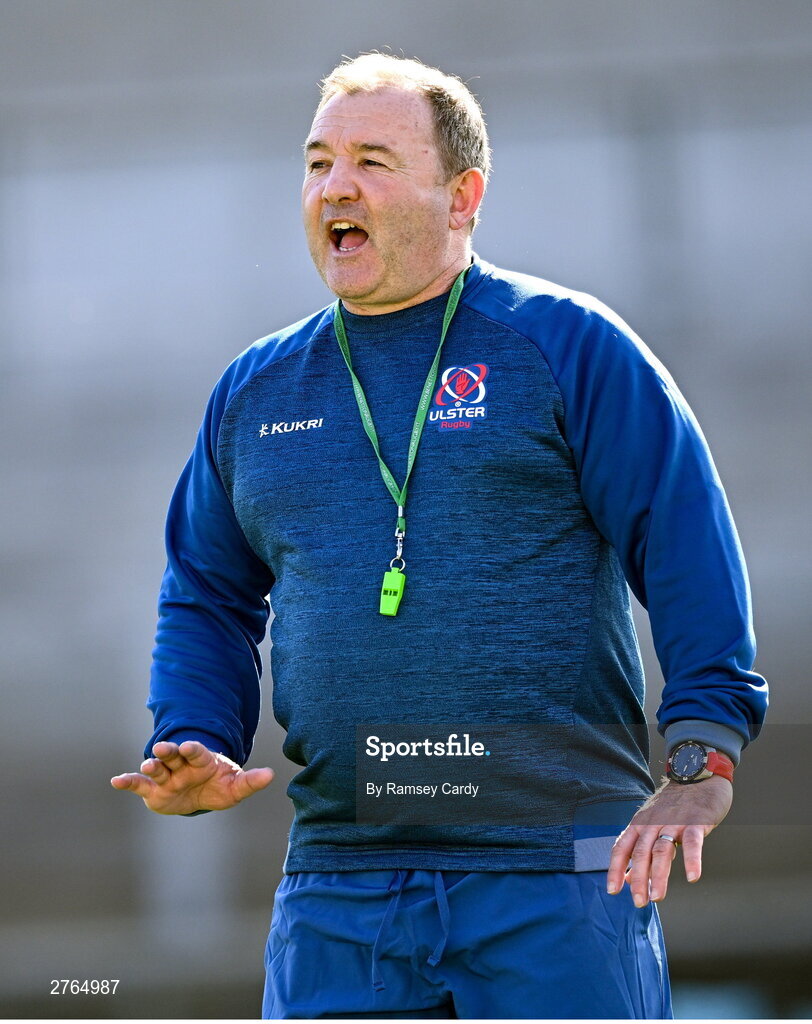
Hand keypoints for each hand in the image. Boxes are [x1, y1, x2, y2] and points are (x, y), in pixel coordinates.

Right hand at [110, 740, 273, 814]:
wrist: (202, 795)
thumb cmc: (219, 787)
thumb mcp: (235, 787)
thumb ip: (250, 782)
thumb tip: (271, 775)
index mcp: (202, 760)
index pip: (198, 752)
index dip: (194, 748)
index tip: (189, 745)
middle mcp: (182, 765)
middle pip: (174, 755)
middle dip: (168, 751)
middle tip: (162, 746)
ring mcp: (167, 777)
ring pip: (157, 768)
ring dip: (151, 764)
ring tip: (146, 764)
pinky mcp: (153, 791)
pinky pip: (139, 785)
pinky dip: (128, 782)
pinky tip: (116, 781)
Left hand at [606, 775, 732, 906]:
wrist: (696, 776)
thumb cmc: (673, 806)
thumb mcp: (651, 824)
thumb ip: (640, 850)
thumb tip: (627, 879)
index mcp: (639, 824)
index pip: (622, 848)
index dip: (615, 869)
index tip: (613, 890)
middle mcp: (652, 823)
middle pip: (641, 853)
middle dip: (638, 879)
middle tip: (639, 902)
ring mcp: (674, 822)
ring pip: (662, 851)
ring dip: (658, 875)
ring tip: (657, 896)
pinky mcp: (696, 822)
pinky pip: (693, 843)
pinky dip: (692, 860)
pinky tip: (692, 877)